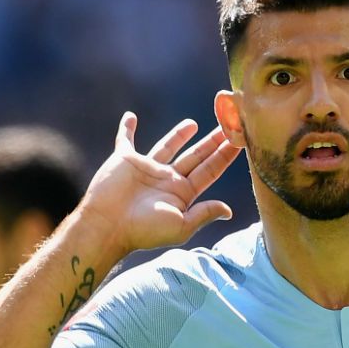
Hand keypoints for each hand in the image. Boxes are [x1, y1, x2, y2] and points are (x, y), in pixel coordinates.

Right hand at [81, 114, 241, 252]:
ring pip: (167, 146)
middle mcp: (167, 179)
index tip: (240, 141)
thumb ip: (204, 214)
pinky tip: (131, 117)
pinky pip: (125, 140)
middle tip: (228, 125)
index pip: (210, 170)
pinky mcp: (125, 160)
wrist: (108, 226)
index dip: (225, 156)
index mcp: (182, 194)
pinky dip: (127, 128)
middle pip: (195, 156)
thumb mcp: (181, 226)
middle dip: (212, 142)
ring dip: (179, 135)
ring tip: (193, 123)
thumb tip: (229, 211)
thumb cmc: (144, 230)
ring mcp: (147, 168)